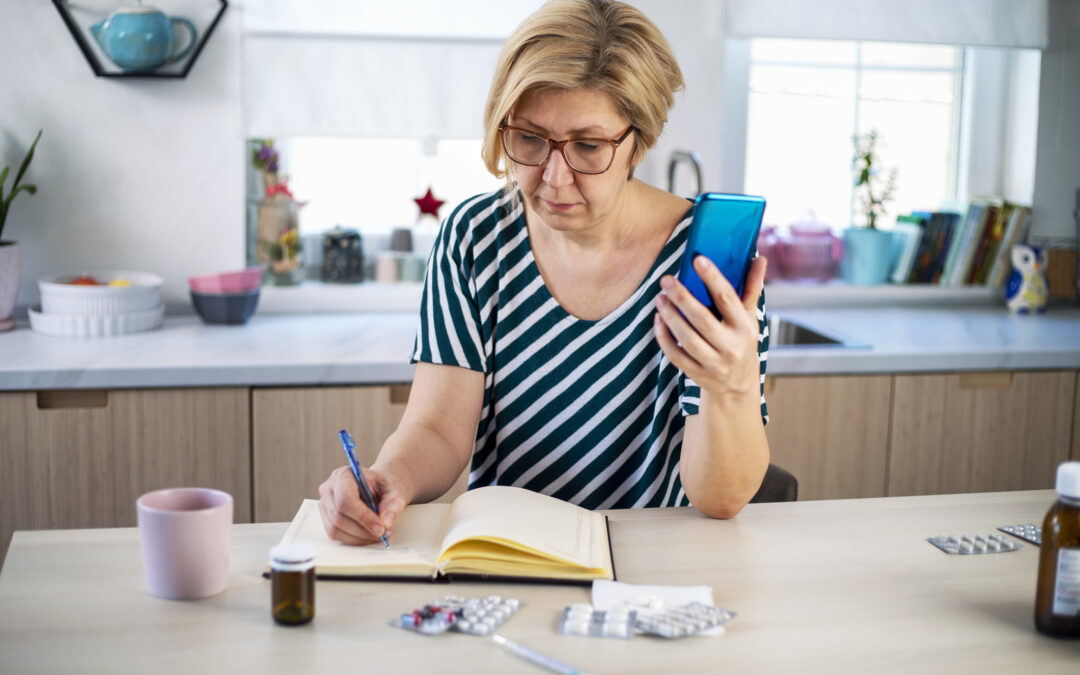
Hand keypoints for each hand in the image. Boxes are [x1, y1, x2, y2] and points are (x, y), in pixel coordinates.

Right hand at [317, 464, 407, 545]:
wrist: (377, 488)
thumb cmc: (382, 486)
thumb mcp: (394, 490)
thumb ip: (393, 504)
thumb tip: (386, 521)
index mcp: (344, 475)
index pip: (345, 498)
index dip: (362, 516)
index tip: (380, 528)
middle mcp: (329, 488)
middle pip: (339, 516)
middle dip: (363, 530)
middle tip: (383, 534)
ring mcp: (324, 504)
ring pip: (336, 528)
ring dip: (359, 537)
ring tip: (379, 535)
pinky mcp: (326, 518)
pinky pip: (335, 534)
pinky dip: (354, 539)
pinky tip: (368, 536)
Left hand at [654, 255, 766, 402]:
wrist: (737, 385)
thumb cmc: (742, 341)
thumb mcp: (750, 317)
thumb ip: (752, 287)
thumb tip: (759, 258)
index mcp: (745, 327)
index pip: (728, 299)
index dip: (713, 278)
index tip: (698, 260)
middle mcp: (731, 346)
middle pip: (702, 319)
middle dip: (682, 297)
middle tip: (667, 279)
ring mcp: (714, 363)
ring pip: (687, 338)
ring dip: (671, 316)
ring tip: (660, 297)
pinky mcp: (697, 374)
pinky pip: (675, 355)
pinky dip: (664, 337)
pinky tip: (658, 319)